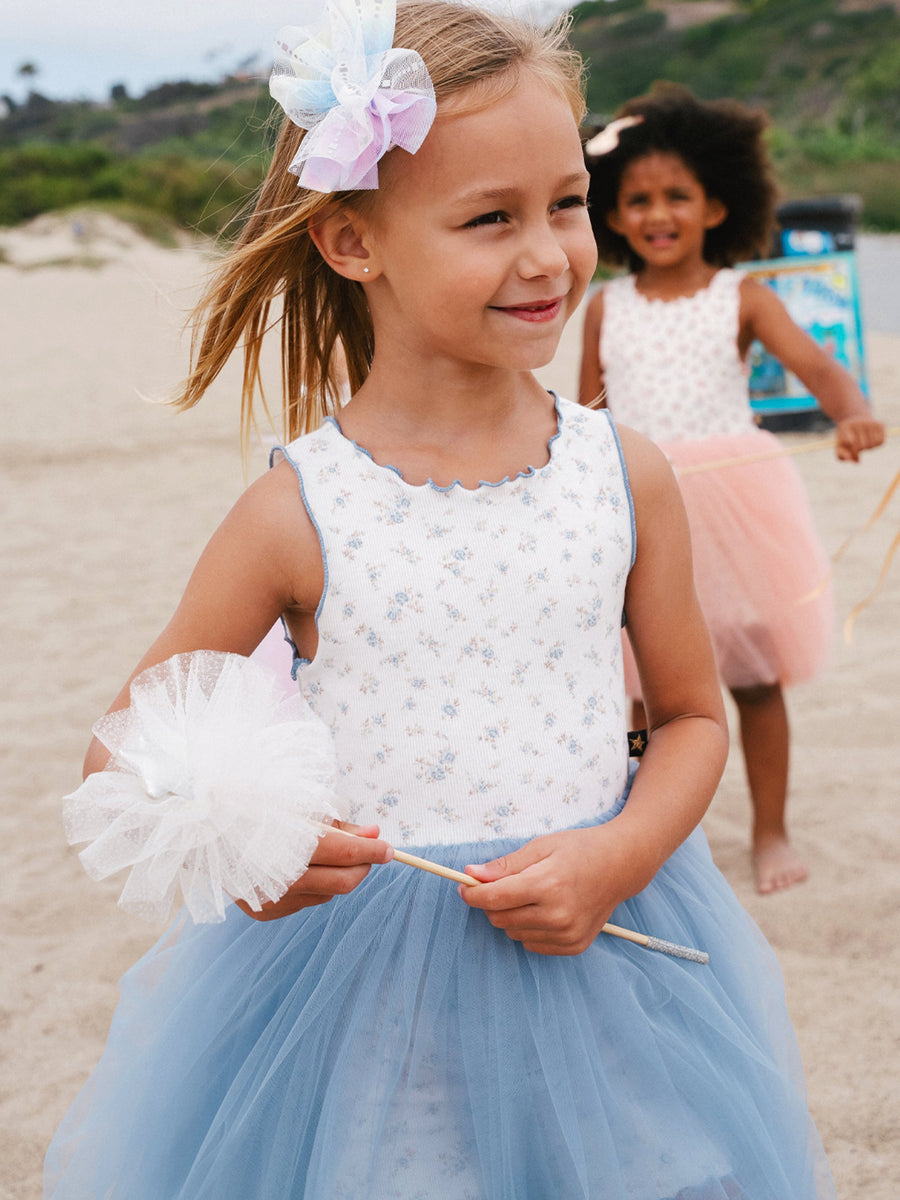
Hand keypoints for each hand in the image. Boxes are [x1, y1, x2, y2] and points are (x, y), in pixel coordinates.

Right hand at [235, 823, 392, 920]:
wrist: (205, 829)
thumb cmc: (257, 809)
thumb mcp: (301, 808)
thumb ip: (341, 826)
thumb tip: (375, 836)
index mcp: (291, 846)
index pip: (346, 855)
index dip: (373, 852)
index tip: (389, 849)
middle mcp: (281, 879)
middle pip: (343, 883)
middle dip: (362, 867)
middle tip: (368, 851)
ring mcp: (272, 901)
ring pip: (326, 894)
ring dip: (334, 875)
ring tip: (316, 851)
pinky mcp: (264, 913)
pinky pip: (305, 902)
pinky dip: (310, 885)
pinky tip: (292, 868)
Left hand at [460, 827, 630, 955]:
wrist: (621, 866)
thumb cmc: (580, 849)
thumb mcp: (542, 846)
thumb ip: (506, 865)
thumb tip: (472, 874)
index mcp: (547, 885)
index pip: (494, 898)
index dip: (472, 894)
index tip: (464, 886)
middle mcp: (558, 914)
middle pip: (500, 919)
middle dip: (492, 903)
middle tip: (501, 885)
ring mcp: (567, 933)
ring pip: (513, 933)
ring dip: (512, 916)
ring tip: (532, 894)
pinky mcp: (574, 945)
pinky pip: (532, 944)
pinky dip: (529, 929)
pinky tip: (545, 910)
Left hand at [835, 415, 884, 461]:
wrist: (855, 417)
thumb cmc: (846, 435)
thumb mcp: (839, 445)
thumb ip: (842, 456)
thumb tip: (857, 462)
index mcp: (845, 427)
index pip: (851, 442)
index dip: (852, 451)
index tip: (851, 453)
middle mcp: (858, 423)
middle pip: (862, 446)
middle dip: (858, 451)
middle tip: (856, 448)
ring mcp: (870, 423)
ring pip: (872, 445)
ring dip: (867, 448)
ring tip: (863, 442)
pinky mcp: (880, 424)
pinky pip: (881, 442)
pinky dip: (876, 445)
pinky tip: (871, 440)